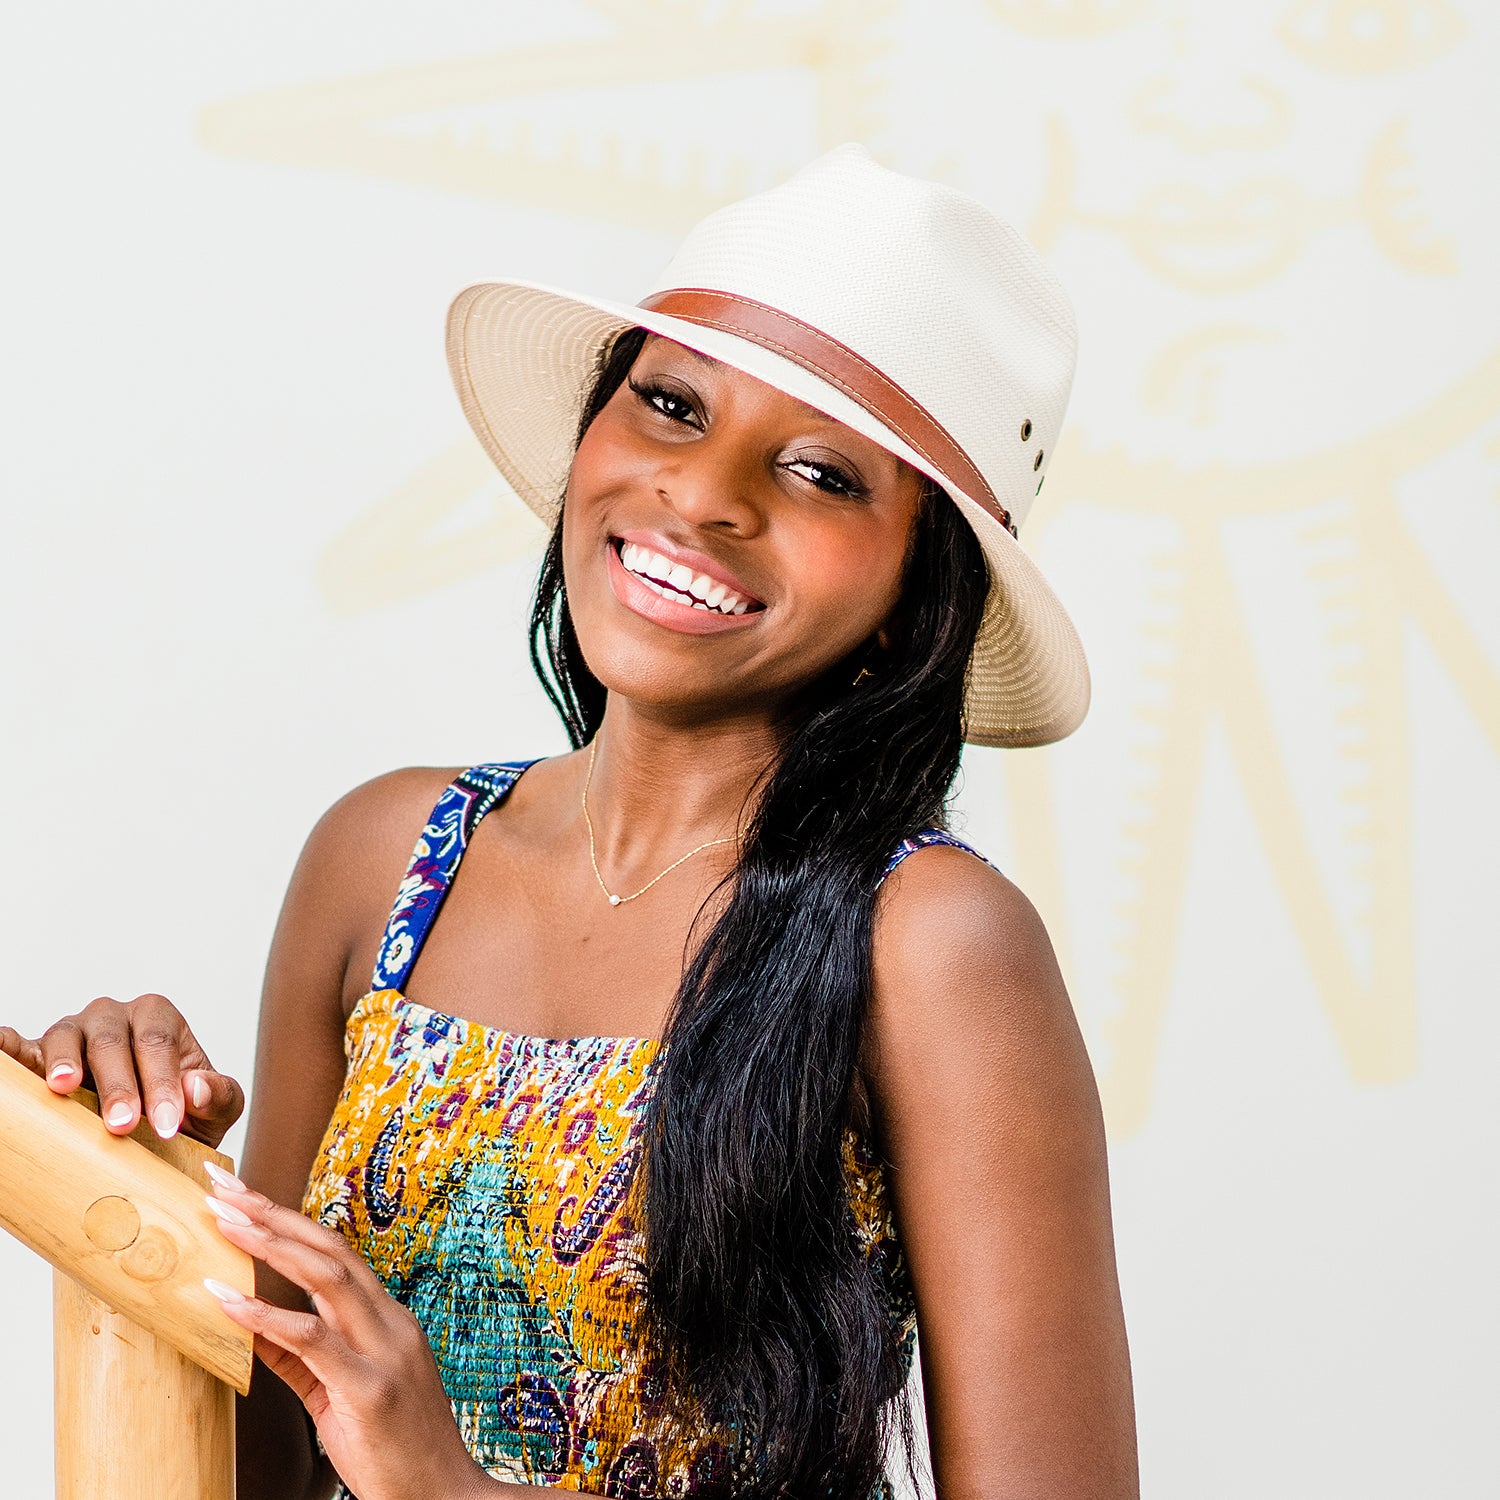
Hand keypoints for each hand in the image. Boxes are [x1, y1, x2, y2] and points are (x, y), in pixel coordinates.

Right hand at [0, 994, 243, 1146]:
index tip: (168, 1125)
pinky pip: (23, 1047)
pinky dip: (10, 1047)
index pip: (158, 1045)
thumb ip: (219, 1096)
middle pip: (111, 1041)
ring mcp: (74, 1033)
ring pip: (66, 1038)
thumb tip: (196, 1088)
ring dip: (65, 1063)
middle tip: (123, 1126)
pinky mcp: (41, 1056)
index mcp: (158, 1018)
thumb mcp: (215, 1111)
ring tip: (65, 1087)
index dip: (163, 1084)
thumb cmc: (186, 1115)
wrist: (152, 1134)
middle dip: (118, 1085)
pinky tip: (1, 1047)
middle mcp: (114, 1017)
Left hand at [200, 1167, 493, 1499]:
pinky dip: (266, 1316)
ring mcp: (384, 1351)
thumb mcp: (342, 1396)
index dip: (287, 1219)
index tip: (243, 1194)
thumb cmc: (396, 1453)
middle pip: (329, 1250)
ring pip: (326, 1277)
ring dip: (269, 1243)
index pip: (334, 1253)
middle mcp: (390, 1324)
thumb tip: (248, 1324)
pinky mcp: (368, 1388)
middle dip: (273, 1212)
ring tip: (221, 1219)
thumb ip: (300, 1357)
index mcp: (388, 1321)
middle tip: (221, 1184)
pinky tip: (227, 1301)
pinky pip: (311, 1340)